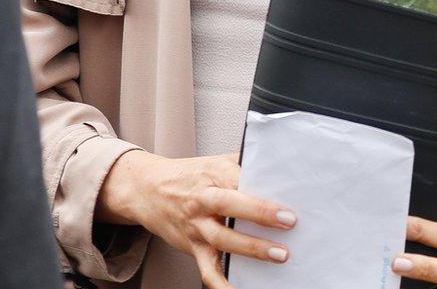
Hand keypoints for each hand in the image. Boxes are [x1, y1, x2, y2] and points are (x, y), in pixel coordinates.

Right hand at [96, 149, 296, 288]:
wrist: (147, 189)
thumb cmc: (189, 175)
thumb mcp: (215, 161)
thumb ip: (242, 162)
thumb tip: (276, 161)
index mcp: (212, 174)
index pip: (239, 178)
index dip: (261, 187)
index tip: (286, 196)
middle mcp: (203, 199)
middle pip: (230, 205)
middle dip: (260, 214)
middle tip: (288, 221)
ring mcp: (196, 225)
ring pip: (222, 239)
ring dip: (251, 248)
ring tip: (279, 254)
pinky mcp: (191, 247)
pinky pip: (207, 269)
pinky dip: (222, 284)